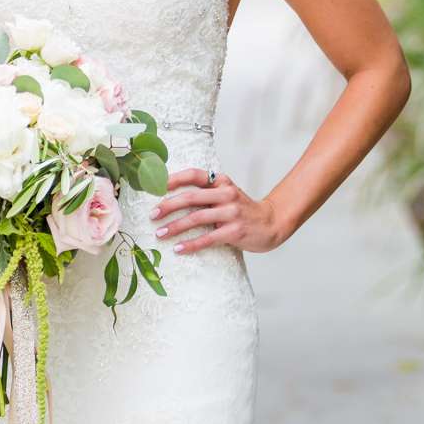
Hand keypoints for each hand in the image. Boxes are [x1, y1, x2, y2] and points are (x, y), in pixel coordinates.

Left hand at [152, 167, 284, 253]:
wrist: (271, 223)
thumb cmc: (242, 210)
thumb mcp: (226, 194)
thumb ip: (206, 192)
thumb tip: (171, 197)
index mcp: (222, 181)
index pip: (194, 174)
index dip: (173, 179)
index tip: (155, 186)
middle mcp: (226, 194)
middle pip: (190, 197)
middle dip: (168, 206)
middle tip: (152, 215)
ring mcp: (232, 212)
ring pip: (196, 218)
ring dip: (175, 227)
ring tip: (160, 234)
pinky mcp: (235, 231)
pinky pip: (207, 238)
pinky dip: (191, 244)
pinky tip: (178, 249)